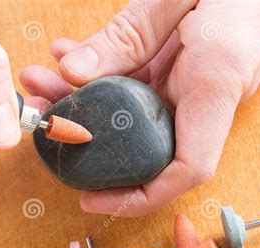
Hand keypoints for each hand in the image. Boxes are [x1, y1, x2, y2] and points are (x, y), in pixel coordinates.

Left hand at [21, 0, 259, 216]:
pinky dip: (100, 76)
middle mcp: (204, 98)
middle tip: (46, 121)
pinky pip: (135, 86)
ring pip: (131, 116)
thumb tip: (73, 74)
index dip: (139, 197)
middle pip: (142, 145)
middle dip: (89, 139)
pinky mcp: (182, 75)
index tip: (93, 199)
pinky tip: (71, 57)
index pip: (187, 169)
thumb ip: (126, 36)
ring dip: (83, 102)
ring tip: (44, 82)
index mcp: (214, 84)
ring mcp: (192, 89)